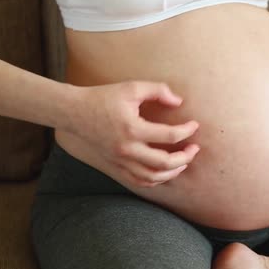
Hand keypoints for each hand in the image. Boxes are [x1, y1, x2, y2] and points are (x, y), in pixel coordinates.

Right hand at [67, 81, 199, 186]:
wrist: (74, 112)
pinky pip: (138, 181)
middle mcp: (127, 149)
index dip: (187, 131)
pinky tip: (165, 171)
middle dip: (185, 157)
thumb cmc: (103, 97)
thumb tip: (179, 101)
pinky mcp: (115, 166)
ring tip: (183, 162)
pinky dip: (155, 180)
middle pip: (164, 163)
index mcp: (133, 129)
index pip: (169, 135)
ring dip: (172, 172)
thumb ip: (158, 91)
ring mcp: (120, 160)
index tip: (194, 125)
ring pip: (152, 177)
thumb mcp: (131, 87)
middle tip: (195, 148)